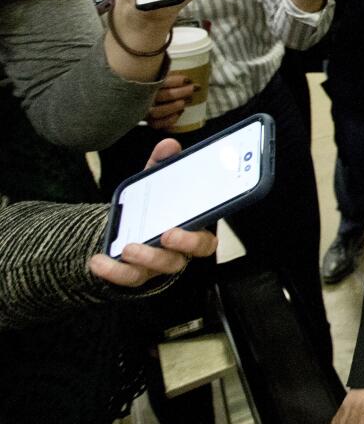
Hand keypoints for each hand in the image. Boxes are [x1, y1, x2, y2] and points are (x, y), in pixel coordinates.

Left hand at [87, 139, 217, 286]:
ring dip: (145, 258)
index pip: (205, 242)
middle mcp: (176, 253)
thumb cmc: (150, 209)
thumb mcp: (155, 186)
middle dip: (180, 247)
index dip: (197, 238)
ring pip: (157, 269)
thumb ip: (162, 166)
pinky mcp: (135, 274)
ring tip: (128, 247)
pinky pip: (127, 278)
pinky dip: (112, 271)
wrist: (125, 231)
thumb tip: (169, 145)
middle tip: (166, 234)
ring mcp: (155, 265)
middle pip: (185, 258)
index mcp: (189, 232)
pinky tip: (97, 261)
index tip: (186, 224)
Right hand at [146, 73, 195, 129]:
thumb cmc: (154, 83)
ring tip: (188, 101)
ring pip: (158, 111)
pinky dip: (170, 119)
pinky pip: (157, 124)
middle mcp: (144, 97)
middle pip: (164, 95)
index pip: (162, 81)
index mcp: (146, 83)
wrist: (137, 98)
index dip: (177, 81)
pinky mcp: (148, 121)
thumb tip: (188, 68)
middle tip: (194, 88)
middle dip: (183, 92)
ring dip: (176, 106)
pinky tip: (180, 112)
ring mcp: (145, 110)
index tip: (189, 80)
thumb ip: (167, 71)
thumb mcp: (158, 73)